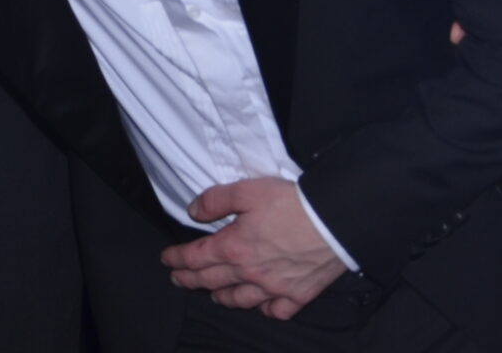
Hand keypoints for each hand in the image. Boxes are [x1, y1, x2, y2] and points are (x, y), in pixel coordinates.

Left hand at [163, 178, 347, 318]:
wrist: (335, 222)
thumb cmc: (290, 203)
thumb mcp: (246, 190)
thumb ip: (215, 200)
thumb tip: (192, 212)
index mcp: (233, 247)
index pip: (195, 257)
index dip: (177, 258)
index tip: (166, 259)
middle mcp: (249, 273)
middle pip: (211, 281)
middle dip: (190, 280)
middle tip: (178, 279)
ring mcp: (274, 288)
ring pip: (240, 299)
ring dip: (222, 297)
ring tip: (213, 295)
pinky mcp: (298, 295)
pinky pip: (275, 310)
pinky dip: (264, 309)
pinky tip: (259, 305)